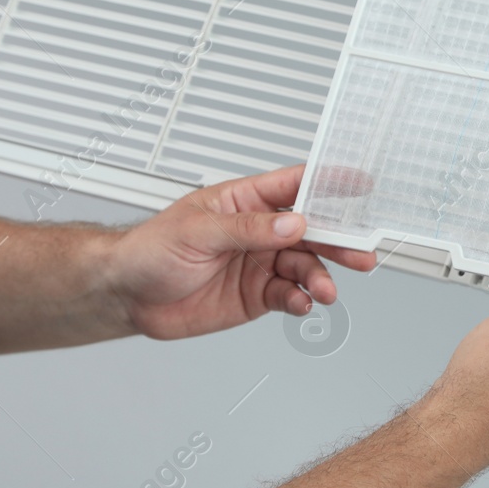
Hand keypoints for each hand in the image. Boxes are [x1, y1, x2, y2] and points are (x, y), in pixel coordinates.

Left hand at [108, 165, 376, 340]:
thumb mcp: (197, 232)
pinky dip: (300, 301)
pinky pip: (289, 296)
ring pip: (305, 267)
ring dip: (319, 277)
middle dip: (338, 241)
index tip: (360, 186)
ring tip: (323, 290)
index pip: (295, 185)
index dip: (329, 183)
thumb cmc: (151, 250)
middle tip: (360, 253)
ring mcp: (260, 263)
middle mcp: (259, 231)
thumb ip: (247, 229)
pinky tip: (303, 304)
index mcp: (245, 200)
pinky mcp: (257, 295)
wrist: (128, 296)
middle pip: (311, 230)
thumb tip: (291, 223)